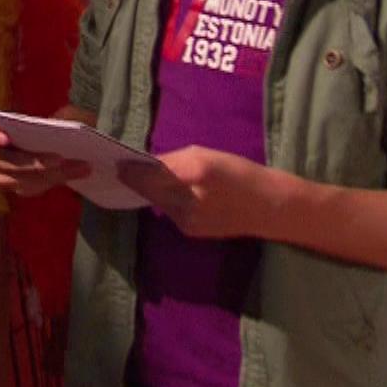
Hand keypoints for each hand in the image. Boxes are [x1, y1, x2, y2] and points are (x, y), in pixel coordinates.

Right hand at [0, 121, 91, 196]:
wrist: (74, 141)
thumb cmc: (63, 121)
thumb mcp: (65, 113)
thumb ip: (59, 118)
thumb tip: (59, 128)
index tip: (7, 138)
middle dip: (29, 162)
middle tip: (59, 158)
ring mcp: (4, 172)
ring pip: (13, 180)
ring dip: (46, 175)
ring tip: (78, 166)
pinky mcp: (20, 186)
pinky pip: (29, 189)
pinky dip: (54, 181)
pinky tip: (77, 173)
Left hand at [117, 146, 288, 238]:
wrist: (269, 207)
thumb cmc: (239, 172)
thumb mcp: (207, 155)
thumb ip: (175, 160)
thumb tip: (146, 164)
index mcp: (195, 172)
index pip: (152, 172)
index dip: (132, 169)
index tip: (118, 164)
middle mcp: (189, 198)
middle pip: (149, 189)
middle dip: (134, 180)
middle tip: (120, 171)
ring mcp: (189, 219)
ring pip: (157, 202)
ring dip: (149, 191)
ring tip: (139, 180)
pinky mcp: (190, 231)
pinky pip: (168, 212)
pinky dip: (165, 202)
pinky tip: (167, 195)